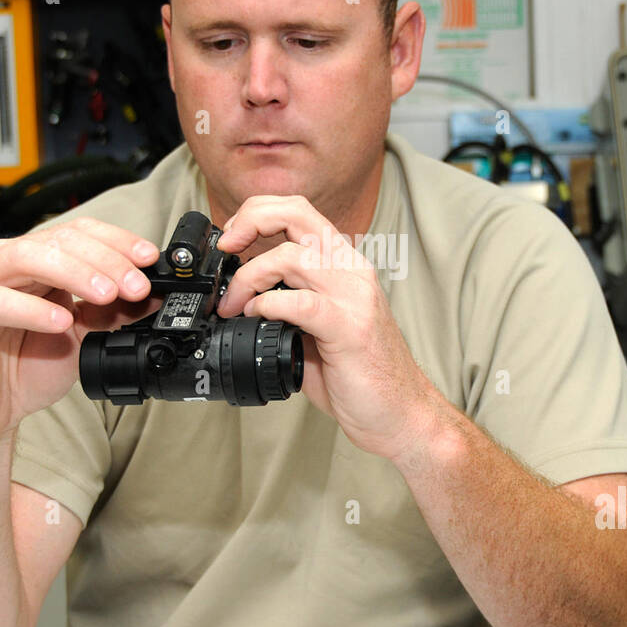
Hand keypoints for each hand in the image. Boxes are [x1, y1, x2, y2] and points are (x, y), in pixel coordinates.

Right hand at [0, 217, 162, 452]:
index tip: (149, 259)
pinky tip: (60, 321)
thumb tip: (153, 294)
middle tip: (136, 285)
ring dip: (74, 273)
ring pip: (24, 258)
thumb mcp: (82, 337)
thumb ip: (111, 312)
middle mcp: (3, 265)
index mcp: (33, 261)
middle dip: (104, 260)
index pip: (76, 232)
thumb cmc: (24, 370)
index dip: (115, 241)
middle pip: (56, 241)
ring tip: (107, 295)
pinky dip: (30, 309)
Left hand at [215, 195, 445, 462]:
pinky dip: (268, 305)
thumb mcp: (318, 329)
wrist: (401, 414)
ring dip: (249, 276)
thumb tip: (240, 301)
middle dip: (250, 220)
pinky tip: (258, 318)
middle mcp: (352, 271)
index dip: (257, 213)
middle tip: (225, 249)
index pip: (299, 211)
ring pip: (291, 255)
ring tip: (235, 305)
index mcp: (344, 265)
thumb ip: (288, 306)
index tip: (230, 239)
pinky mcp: (349, 328)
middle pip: (295, 213)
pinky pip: (300, 301)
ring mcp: (353, 296)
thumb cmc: (361, 375)